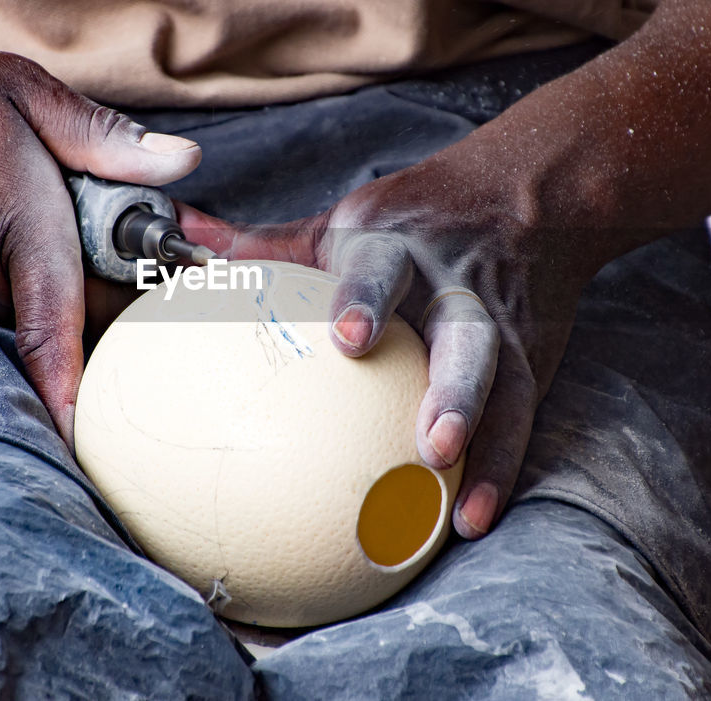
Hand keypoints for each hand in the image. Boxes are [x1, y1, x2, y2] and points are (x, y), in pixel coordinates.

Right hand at [0, 29, 200, 441]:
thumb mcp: (19, 91)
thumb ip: (104, 138)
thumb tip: (181, 164)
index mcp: (18, 228)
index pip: (68, 324)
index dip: (93, 381)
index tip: (104, 431)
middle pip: (79, 307)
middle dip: (123, 280)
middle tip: (166, 238)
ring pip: (35, 302)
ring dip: (67, 273)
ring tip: (57, 210)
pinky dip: (17, 271)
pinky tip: (3, 220)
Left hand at [178, 136, 600, 538]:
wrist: (531, 193)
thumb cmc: (415, 215)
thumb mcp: (343, 220)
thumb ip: (264, 243)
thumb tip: (179, 240)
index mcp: (398, 245)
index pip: (381, 268)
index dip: (365, 300)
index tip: (348, 339)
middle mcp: (455, 286)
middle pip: (465, 335)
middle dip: (456, 387)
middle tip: (434, 444)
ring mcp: (500, 325)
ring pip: (505, 385)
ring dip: (487, 446)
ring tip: (461, 508)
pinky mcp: (530, 358)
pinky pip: (520, 415)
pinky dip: (501, 467)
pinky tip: (472, 516)